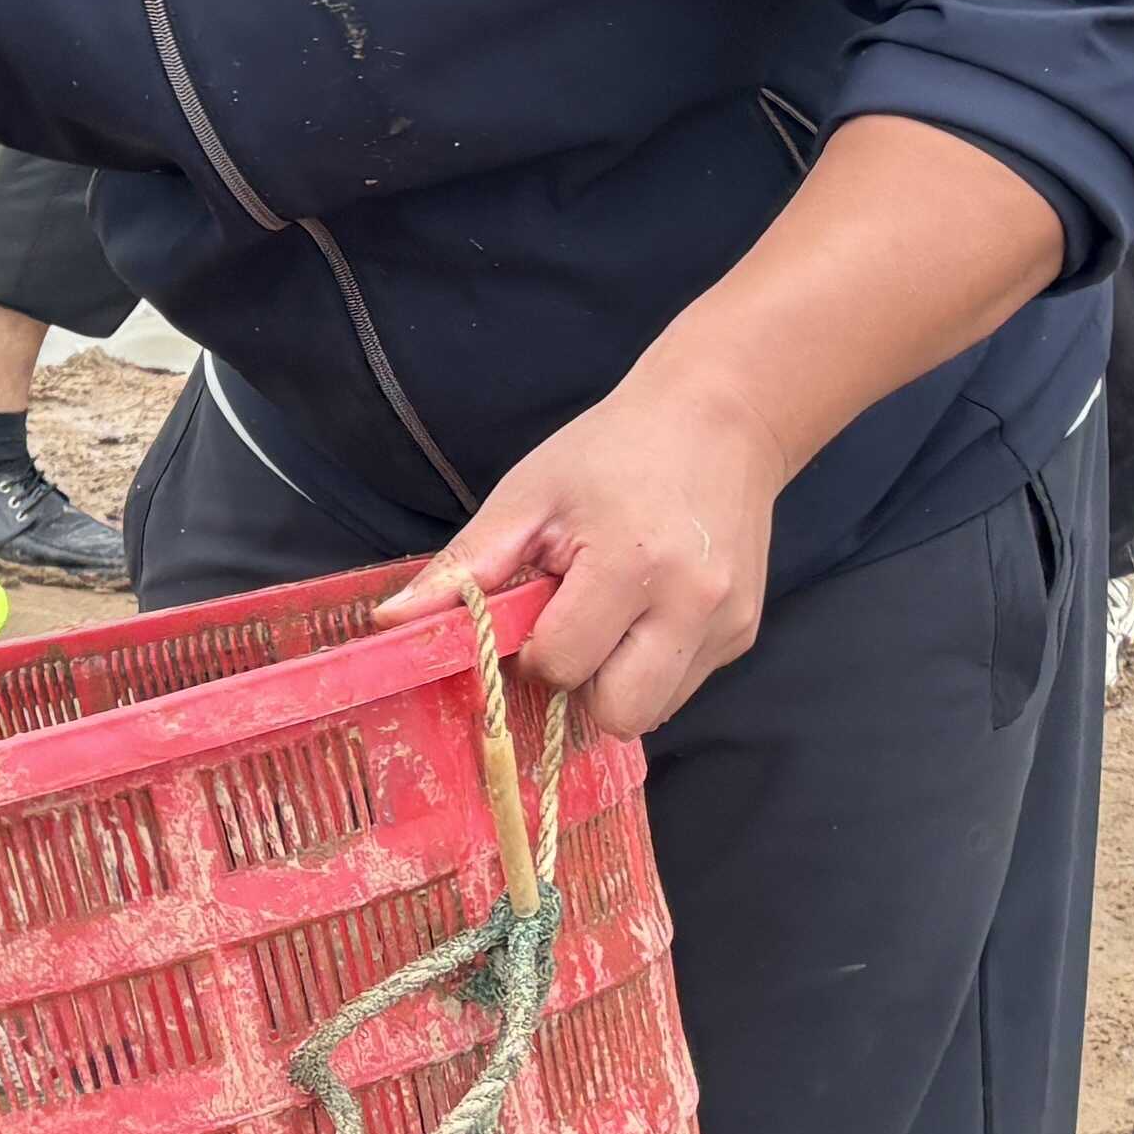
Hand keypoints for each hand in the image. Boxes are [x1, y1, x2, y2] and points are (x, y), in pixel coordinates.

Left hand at [379, 368, 786, 742]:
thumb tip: (389, 623)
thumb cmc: (610, 452)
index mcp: (632, 563)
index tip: (529, 611)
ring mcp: (727, 625)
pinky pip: (683, 687)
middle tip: (566, 631)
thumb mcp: (527, 497)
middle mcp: (692, 604)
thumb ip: (463, 568)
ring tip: (605, 618)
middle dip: (577, 687)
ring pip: (653, 713)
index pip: (562, 663)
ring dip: (614, 683)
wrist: (719, 420)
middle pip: (618, 713)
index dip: (530, 650)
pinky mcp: (744, 634)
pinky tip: (641, 614)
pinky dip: (650, 669)